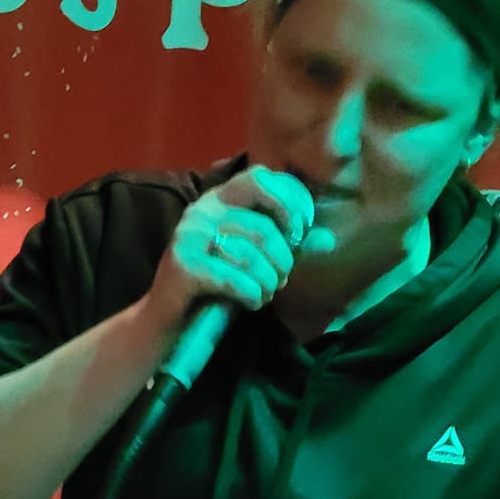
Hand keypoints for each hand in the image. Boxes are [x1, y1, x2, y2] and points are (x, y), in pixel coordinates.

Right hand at [146, 165, 335, 328]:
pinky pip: (233, 279)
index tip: (299, 233)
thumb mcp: (255, 260)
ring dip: (268, 282)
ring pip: (250, 256)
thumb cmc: (216, 285)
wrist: (170, 320)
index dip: (289, 202)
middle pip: (262, 227)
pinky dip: (251, 295)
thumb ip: (287, 246)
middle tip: (281, 279)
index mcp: (219, 199)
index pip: (260, 178)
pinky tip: (252, 302)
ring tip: (265, 294)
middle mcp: (202, 211)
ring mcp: (189, 237)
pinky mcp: (183, 266)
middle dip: (282, 260)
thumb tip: (328, 240)